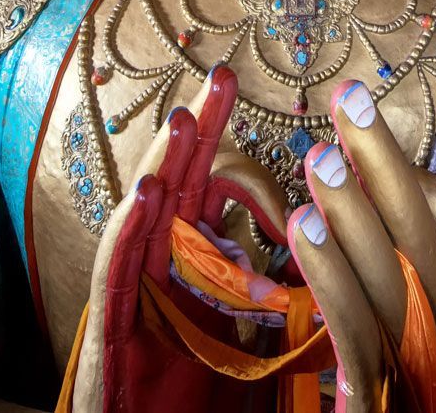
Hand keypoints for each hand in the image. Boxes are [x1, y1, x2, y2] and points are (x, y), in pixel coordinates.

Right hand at [70, 66, 288, 412]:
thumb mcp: (255, 359)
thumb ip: (279, 313)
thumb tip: (327, 273)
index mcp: (196, 284)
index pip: (214, 208)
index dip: (242, 171)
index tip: (274, 135)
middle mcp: (160, 283)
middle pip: (179, 192)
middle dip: (199, 135)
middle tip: (222, 77)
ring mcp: (131, 305)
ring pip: (144, 222)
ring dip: (162, 168)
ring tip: (184, 119)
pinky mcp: (108, 337)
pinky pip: (117, 276)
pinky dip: (127, 233)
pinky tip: (146, 194)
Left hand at [288, 80, 435, 412]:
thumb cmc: (403, 406)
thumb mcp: (417, 348)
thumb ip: (404, 287)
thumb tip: (373, 203)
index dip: (412, 169)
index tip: (364, 110)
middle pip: (427, 241)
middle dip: (387, 164)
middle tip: (346, 99)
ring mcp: (428, 379)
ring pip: (397, 282)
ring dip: (356, 213)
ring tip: (317, 157)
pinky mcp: (384, 407)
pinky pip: (360, 337)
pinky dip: (334, 279)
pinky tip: (303, 230)